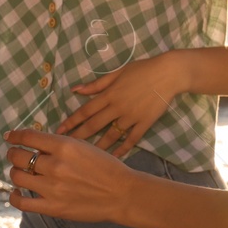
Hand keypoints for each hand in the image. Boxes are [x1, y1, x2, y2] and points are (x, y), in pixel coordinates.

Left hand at [6, 129, 136, 220]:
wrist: (121, 193)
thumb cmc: (106, 167)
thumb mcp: (84, 146)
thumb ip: (61, 145)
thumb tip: (37, 146)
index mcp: (64, 146)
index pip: (28, 137)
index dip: (15, 135)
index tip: (10, 136)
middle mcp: (55, 165)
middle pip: (19, 156)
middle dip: (14, 154)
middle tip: (15, 155)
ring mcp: (52, 187)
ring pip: (18, 176)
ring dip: (15, 172)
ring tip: (19, 172)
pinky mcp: (52, 207)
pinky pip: (22, 202)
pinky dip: (14, 196)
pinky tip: (16, 192)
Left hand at [56, 52, 187, 157]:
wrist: (168, 73)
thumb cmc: (142, 69)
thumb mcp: (118, 72)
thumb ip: (97, 84)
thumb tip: (76, 89)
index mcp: (109, 94)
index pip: (85, 110)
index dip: (71, 121)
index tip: (59, 131)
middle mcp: (117, 107)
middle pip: (94, 125)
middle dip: (78, 137)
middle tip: (65, 149)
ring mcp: (131, 116)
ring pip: (111, 135)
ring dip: (98, 146)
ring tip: (86, 158)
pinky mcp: (144, 123)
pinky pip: (132, 139)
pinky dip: (123, 148)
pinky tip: (115, 157)